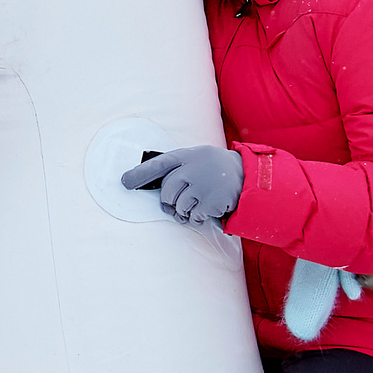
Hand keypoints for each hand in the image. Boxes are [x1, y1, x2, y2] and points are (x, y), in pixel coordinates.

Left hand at [120, 145, 243, 226]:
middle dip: (170, 201)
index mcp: (187, 156)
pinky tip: (210, 207)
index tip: (124, 182)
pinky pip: (194, 217)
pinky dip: (199, 217)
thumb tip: (155, 189)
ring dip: (185, 211)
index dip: (140, 174)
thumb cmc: (215, 169)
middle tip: (179, 202)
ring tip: (199, 202)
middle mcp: (193, 169)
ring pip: (179, 207)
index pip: (159, 164)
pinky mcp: (211, 201)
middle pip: (167, 192)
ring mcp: (203, 185)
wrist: (248, 175)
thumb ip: (178, 169)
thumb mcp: (198, 159)